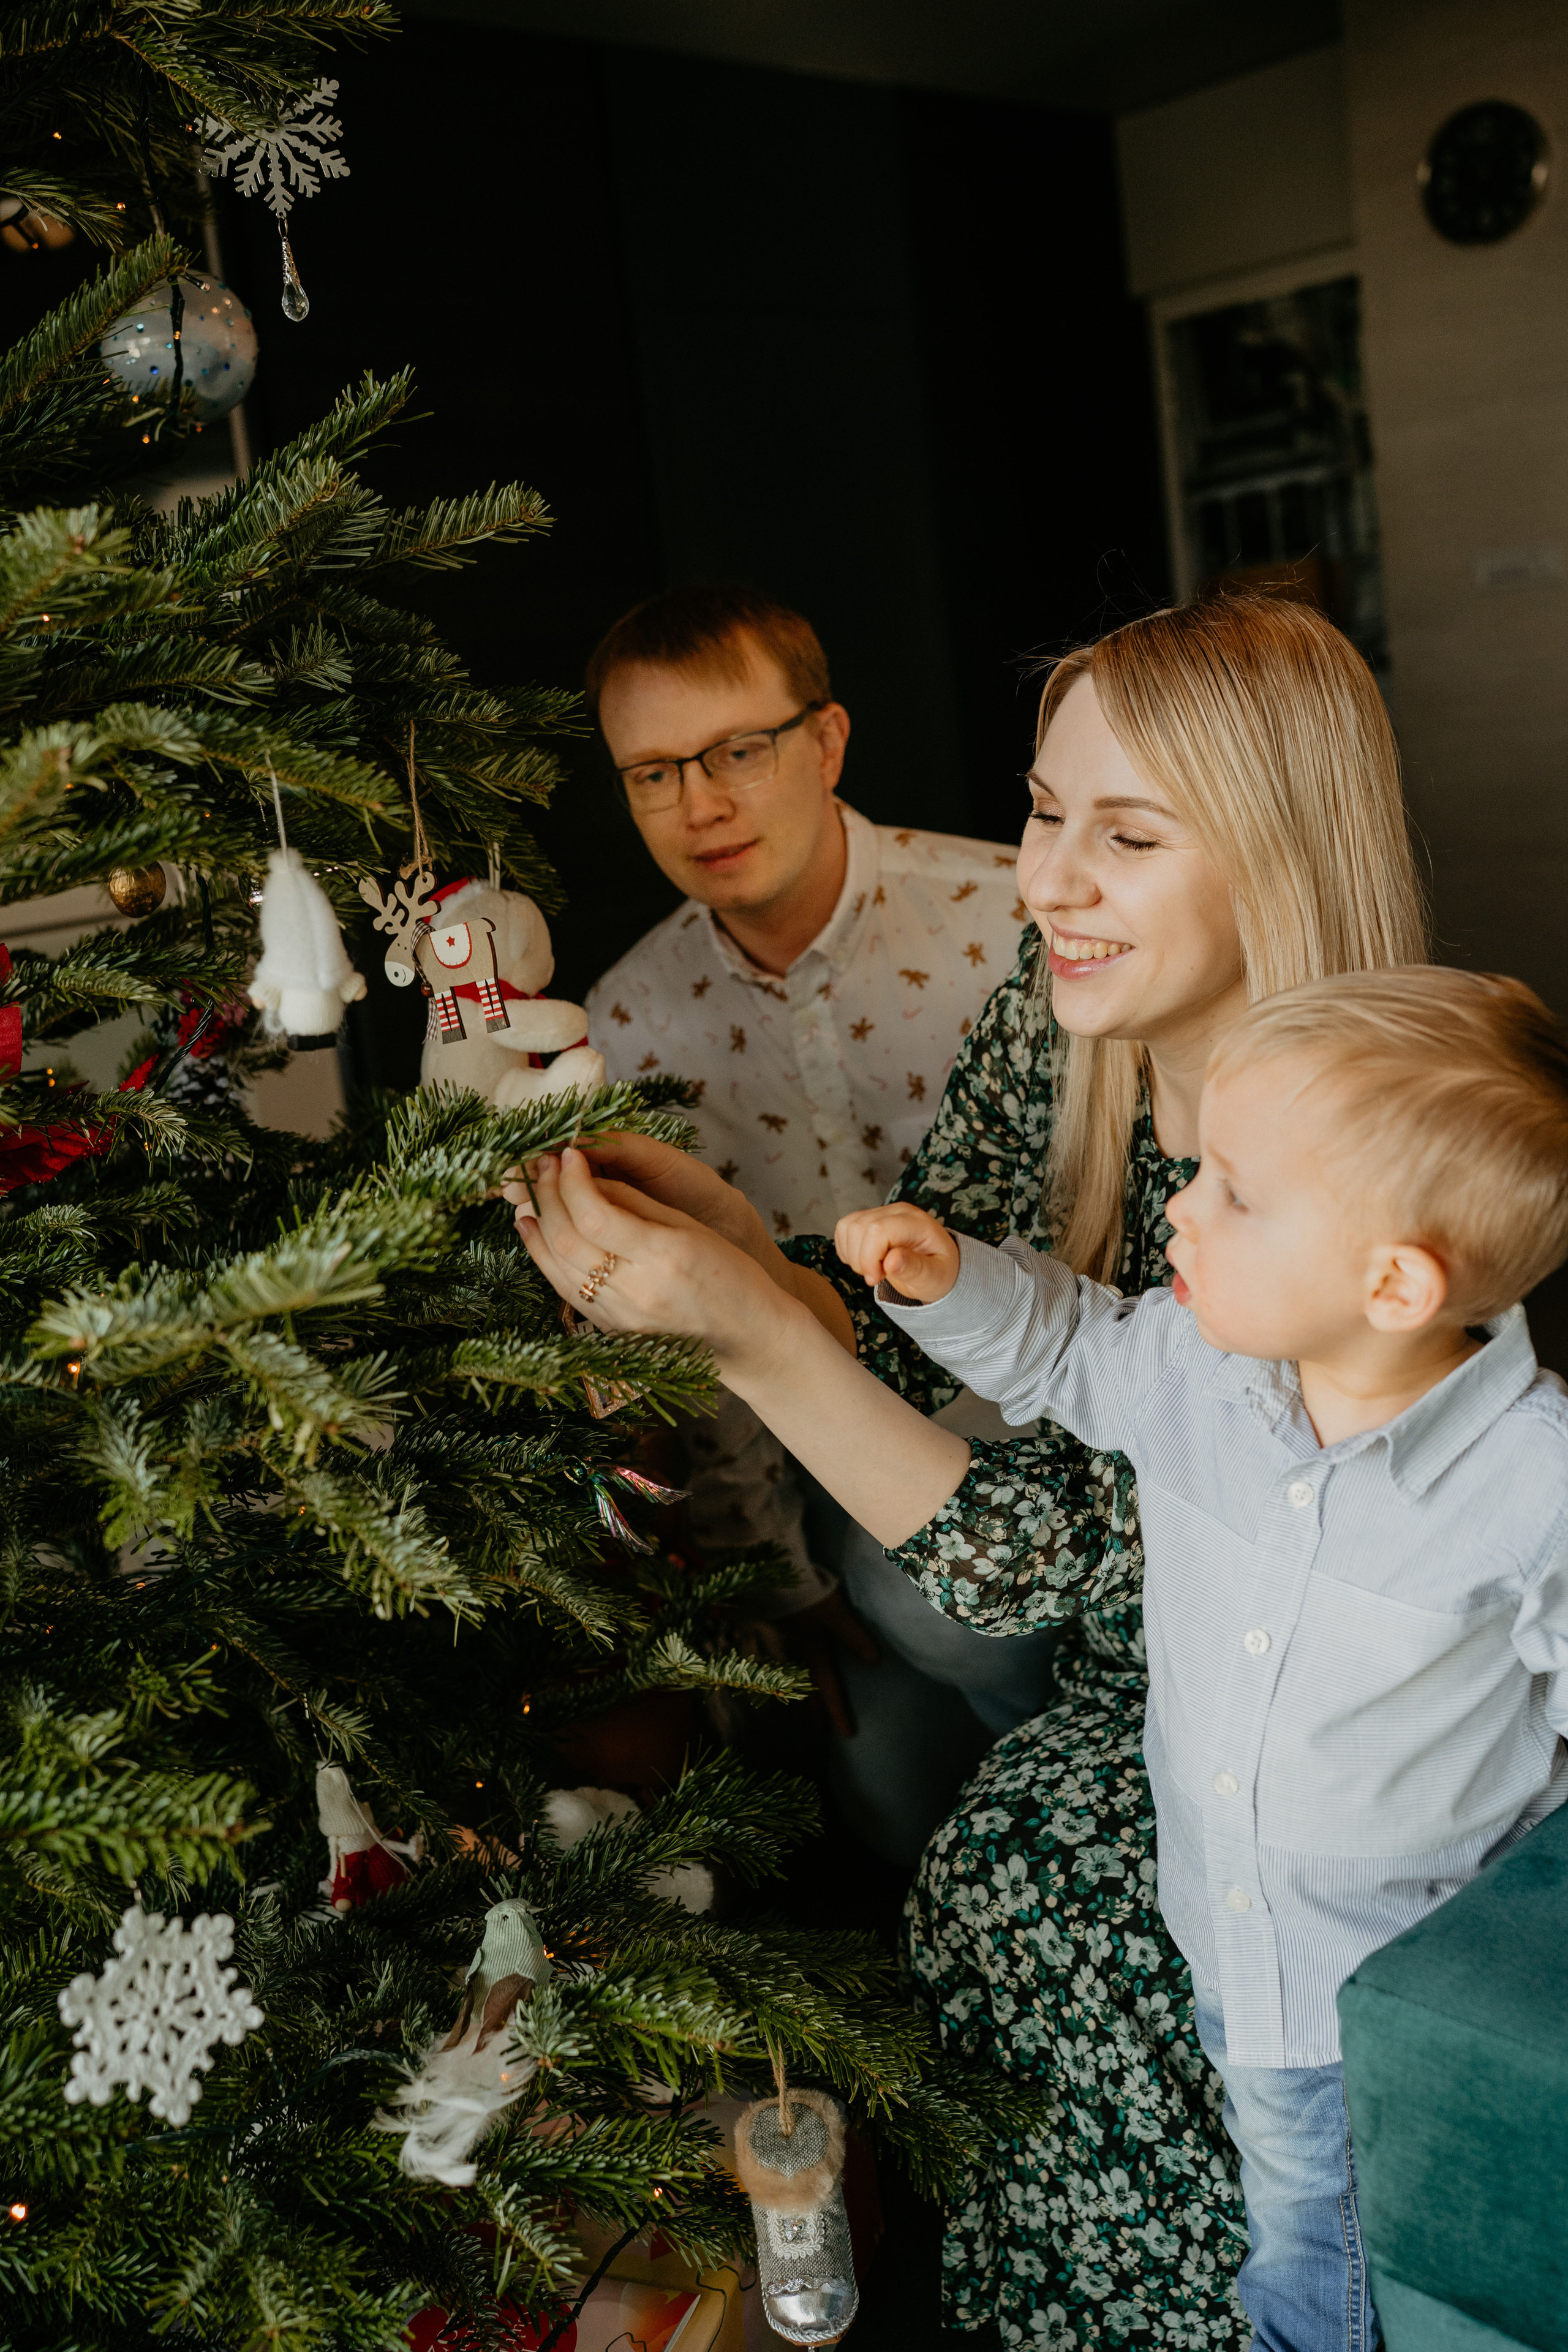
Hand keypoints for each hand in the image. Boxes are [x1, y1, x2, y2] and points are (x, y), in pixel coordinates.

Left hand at [514, 1148, 792, 1368]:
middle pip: (567, 1240)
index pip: (596, 1214)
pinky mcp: (610, 1330)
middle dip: (548, 1195)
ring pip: (557, 1267)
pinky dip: (544, 1256)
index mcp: (664, 1257)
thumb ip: (635, 1202)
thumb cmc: (730, 1274)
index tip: (567, 1154)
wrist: (748, 1337)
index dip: (572, 1180)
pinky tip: (536, 1232)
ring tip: (533, 1193)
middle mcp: (636, 1291)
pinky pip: (565, 1290)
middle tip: (544, 1166)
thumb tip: (587, 1178)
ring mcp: (620, 1317)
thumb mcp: (690, 1227)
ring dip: (538, 1225)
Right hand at [782, 1589, 879, 1738]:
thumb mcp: (836, 1613)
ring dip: (804, 1699)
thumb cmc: (809, 1595)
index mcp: (814, 1655)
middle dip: (816, 1713)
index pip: (829, 1690)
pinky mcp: (780, 1638)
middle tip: (821, 1732)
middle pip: (809, 1693)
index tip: (848, 1735)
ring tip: (810, 1712)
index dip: (838, 1713)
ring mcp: (786, 1649)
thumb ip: (853, 1636)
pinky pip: (788, 1669)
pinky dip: (794, 1681)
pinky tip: (794, 1681)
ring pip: (796, 1682)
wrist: (777, 1576)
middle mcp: (798, 1657)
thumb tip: (874, 1661)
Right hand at [834, 1203, 959, 1303]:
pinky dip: (847, 1249)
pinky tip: (865, 1261)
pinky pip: (844, 1228)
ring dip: (853, 1255)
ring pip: (848, 1227)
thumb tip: (891, 1261)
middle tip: (878, 1276)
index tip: (875, 1278)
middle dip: (861, 1260)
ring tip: (874, 1269)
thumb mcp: (935, 1277)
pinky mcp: (869, 1219)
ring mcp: (882, 1212)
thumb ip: (915, 1268)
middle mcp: (897, 1211)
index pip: (879, 1229)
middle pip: (859, 1228)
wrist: (935, 1267)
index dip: (869, 1257)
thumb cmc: (938, 1272)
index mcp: (917, 1223)